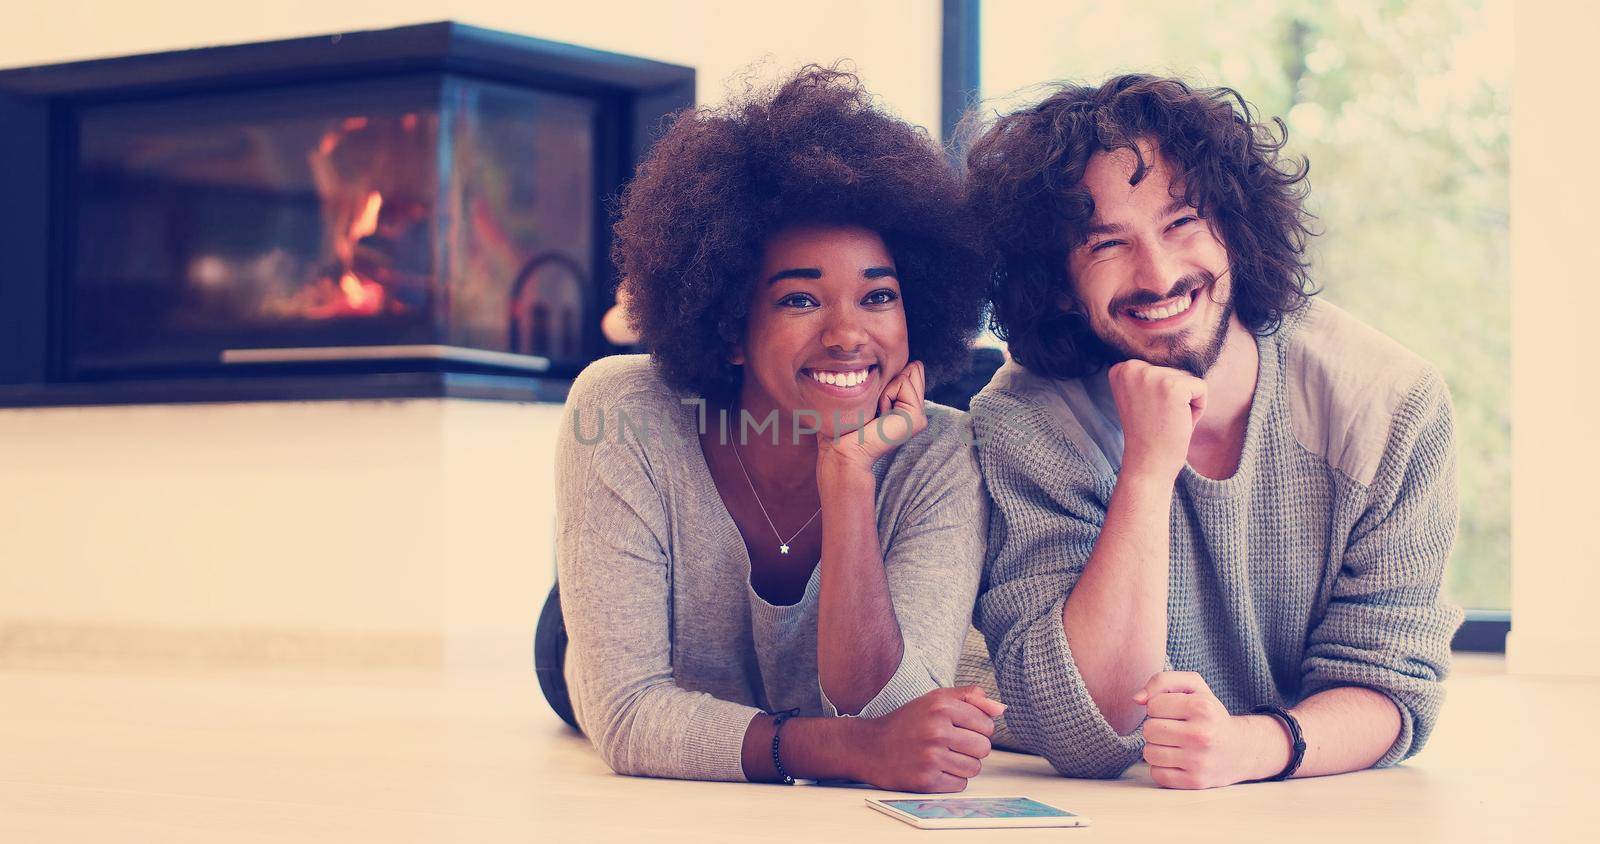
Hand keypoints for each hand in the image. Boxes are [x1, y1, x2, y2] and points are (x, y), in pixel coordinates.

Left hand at [817, 360, 927, 473]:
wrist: (842, 448)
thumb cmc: (846, 422)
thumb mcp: (869, 393)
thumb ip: (886, 378)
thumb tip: (902, 360)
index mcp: (907, 404)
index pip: (911, 367)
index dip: (887, 376)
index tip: (873, 401)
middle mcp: (917, 410)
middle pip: (914, 368)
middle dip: (890, 379)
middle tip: (876, 406)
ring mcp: (920, 415)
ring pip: (909, 373)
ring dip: (886, 388)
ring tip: (877, 411)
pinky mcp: (917, 417)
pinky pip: (903, 383)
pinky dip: (886, 395)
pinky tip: (880, 416)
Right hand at [854, 685, 1004, 792]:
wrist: (869, 747)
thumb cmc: (907, 722)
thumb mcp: (935, 700)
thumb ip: (970, 698)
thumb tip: (1001, 709)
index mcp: (941, 706)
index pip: (987, 725)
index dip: (977, 729)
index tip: (960, 729)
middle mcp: (936, 730)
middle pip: (984, 748)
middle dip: (972, 748)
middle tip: (951, 744)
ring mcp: (931, 757)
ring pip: (974, 768)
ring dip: (962, 765)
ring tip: (942, 757)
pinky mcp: (926, 780)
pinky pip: (959, 784)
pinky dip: (950, 780)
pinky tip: (934, 769)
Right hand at [1107, 360, 1205, 481]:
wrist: (1147, 463)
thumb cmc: (1150, 433)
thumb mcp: (1141, 396)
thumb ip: (1150, 376)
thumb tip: (1180, 348)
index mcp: (1121, 369)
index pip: (1161, 368)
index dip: (1161, 393)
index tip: (1146, 412)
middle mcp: (1132, 367)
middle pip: (1176, 370)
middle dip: (1176, 397)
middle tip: (1159, 419)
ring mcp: (1152, 375)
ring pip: (1189, 379)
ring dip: (1186, 403)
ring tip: (1168, 421)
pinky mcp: (1173, 386)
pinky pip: (1202, 388)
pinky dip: (1198, 408)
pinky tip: (1178, 422)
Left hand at [1133, 671, 1289, 789]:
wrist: (1240, 749)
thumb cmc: (1209, 715)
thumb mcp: (1193, 687)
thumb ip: (1162, 681)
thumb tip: (1137, 699)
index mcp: (1202, 707)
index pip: (1153, 705)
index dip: (1159, 707)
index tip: (1174, 712)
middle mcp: (1202, 735)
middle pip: (1149, 730)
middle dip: (1156, 728)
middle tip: (1174, 729)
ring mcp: (1199, 761)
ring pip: (1149, 753)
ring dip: (1157, 748)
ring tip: (1174, 745)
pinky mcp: (1195, 782)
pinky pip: (1157, 774)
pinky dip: (1162, 767)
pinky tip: (1177, 760)